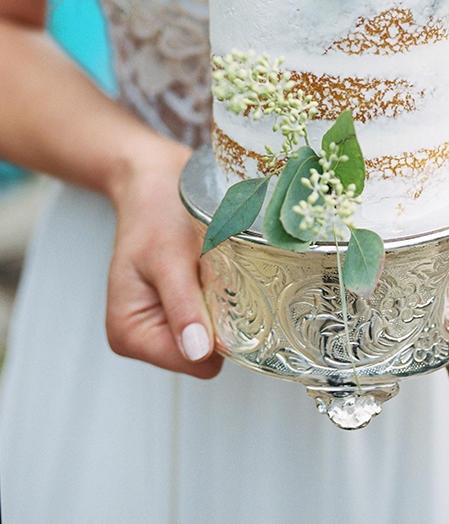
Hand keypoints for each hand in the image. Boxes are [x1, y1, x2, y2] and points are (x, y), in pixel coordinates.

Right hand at [105, 139, 223, 378]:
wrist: (158, 179)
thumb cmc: (156, 211)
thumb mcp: (168, 257)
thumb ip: (183, 306)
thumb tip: (198, 352)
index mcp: (129, 334)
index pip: (191, 364)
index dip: (215, 335)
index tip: (221, 292)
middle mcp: (145, 336)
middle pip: (207, 354)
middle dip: (219, 316)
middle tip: (212, 271)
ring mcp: (168, 323)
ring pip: (218, 335)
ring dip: (224, 301)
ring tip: (209, 264)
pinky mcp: (186, 307)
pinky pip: (220, 314)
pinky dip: (224, 291)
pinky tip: (212, 265)